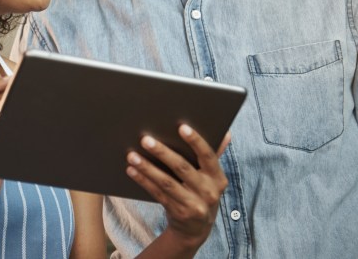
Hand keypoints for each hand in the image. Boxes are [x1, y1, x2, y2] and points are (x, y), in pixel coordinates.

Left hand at [126, 126, 230, 249]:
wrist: (196, 229)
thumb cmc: (201, 193)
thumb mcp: (211, 178)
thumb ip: (214, 155)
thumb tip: (226, 133)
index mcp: (218, 178)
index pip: (208, 156)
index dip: (196, 141)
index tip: (181, 127)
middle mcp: (209, 192)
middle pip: (183, 168)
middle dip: (162, 152)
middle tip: (145, 139)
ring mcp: (194, 205)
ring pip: (167, 182)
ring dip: (147, 167)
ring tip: (132, 155)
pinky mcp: (178, 213)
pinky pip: (158, 194)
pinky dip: (143, 181)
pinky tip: (132, 170)